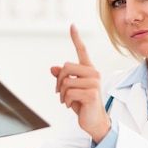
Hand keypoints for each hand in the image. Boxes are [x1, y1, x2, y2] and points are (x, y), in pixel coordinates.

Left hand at [50, 24, 110, 142]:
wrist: (94, 121)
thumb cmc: (83, 104)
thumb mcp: (70, 90)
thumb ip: (63, 78)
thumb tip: (52, 68)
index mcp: (88, 70)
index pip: (82, 50)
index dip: (76, 38)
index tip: (72, 25)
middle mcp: (93, 73)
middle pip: (66, 67)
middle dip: (59, 81)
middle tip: (59, 93)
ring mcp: (94, 83)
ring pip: (66, 82)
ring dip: (62, 94)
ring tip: (67, 101)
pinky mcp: (91, 93)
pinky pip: (69, 93)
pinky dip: (66, 101)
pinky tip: (72, 106)